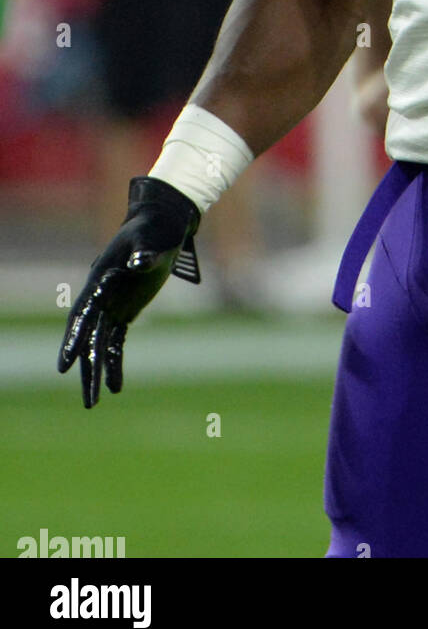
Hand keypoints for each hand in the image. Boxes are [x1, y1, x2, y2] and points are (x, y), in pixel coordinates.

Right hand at [58, 177, 200, 407]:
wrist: (161, 225)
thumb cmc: (154, 230)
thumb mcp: (151, 239)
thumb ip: (145, 253)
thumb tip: (139, 262)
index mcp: (100, 280)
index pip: (82, 315)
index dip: (73, 340)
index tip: (65, 366)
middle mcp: (100, 297)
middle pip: (88, 338)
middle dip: (86, 369)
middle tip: (88, 401)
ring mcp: (111, 306)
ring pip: (98, 344)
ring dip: (96, 372)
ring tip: (94, 402)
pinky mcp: (124, 311)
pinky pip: (115, 342)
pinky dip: (114, 362)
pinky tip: (115, 387)